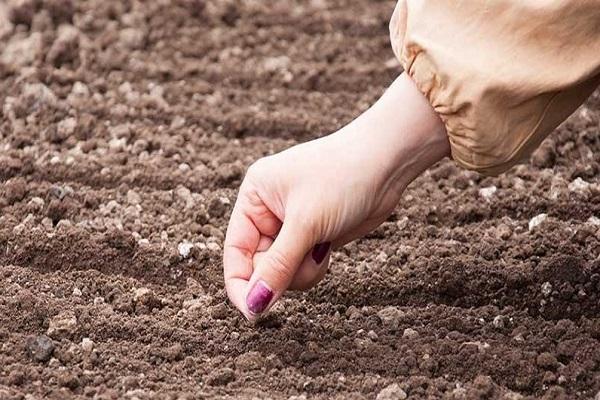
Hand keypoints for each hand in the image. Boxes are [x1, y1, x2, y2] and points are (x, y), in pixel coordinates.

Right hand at [223, 73, 449, 319]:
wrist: (387, 162)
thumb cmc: (342, 178)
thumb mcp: (305, 224)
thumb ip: (278, 267)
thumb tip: (255, 306)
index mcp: (253, 197)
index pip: (234, 251)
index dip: (241, 285)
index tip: (253, 314)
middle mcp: (268, 211)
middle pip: (259, 265)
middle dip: (282, 272)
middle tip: (307, 258)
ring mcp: (292, 224)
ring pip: (283, 271)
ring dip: (301, 271)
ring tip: (321, 249)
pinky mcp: (314, 235)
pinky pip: (302, 267)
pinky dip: (313, 267)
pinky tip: (328, 249)